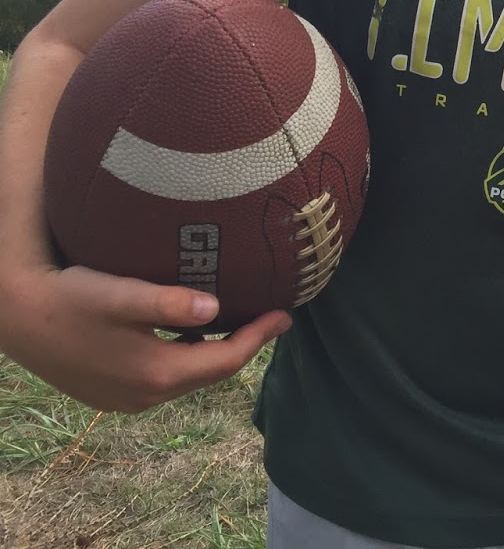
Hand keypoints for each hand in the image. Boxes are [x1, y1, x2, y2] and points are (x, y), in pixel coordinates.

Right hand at [0, 261, 290, 412]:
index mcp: (156, 374)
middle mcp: (144, 396)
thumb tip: (214, 307)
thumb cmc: (71, 298)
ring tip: (240, 324)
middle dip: (243, 347)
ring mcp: (125, 399)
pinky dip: (187, 359)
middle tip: (270, 319)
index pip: (226, 361)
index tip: (285, 314)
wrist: (16, 317)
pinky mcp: (109, 394)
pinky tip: (191, 335)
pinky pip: (163, 379)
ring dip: (214, 354)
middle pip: (210, 373)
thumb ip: (167, 302)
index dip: (259, 338)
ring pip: (186, 378)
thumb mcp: (121, 295)